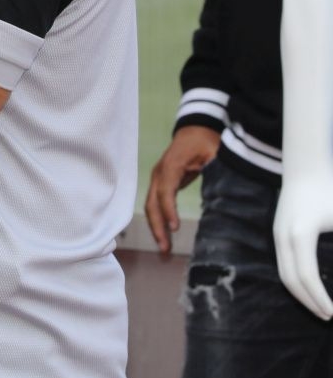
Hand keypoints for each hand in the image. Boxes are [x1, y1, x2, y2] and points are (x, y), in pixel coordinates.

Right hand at [144, 125, 218, 254]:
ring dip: (155, 227)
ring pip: (150, 206)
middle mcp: (159, 173)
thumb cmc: (207, 140)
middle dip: (157, 226)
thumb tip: (226, 191)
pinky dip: (158, 220)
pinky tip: (164, 235)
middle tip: (164, 248)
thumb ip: (218, 169)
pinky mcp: (161, 183)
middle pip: (152, 203)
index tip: (175, 229)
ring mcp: (157, 178)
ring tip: (163, 248)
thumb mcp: (216, 152)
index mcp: (171, 165)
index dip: (168, 210)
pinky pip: (155, 204)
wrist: (195, 128)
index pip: (165, 191)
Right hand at [276, 166, 332, 318]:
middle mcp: (283, 237)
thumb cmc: (329, 192)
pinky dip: (294, 281)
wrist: (305, 169)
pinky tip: (309, 288)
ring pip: (283, 273)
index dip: (320, 298)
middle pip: (290, 280)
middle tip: (327, 317)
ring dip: (299, 293)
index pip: (307, 277)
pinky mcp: (277, 234)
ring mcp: (277, 235)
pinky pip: (282, 265)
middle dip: (308, 302)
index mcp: (301, 235)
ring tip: (318, 307)